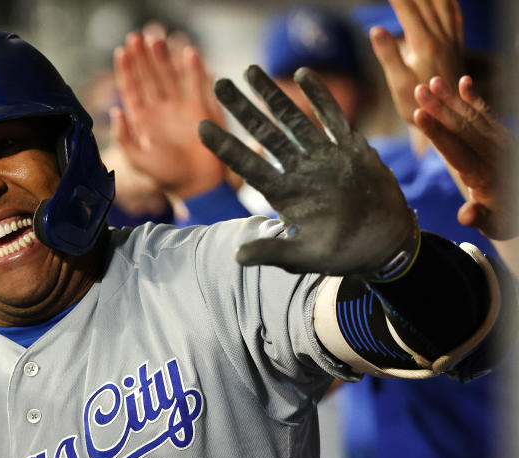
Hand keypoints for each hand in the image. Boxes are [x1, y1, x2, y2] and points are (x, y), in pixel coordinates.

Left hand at [112, 30, 226, 198]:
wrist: (196, 185)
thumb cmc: (166, 176)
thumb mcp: (138, 159)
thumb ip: (124, 137)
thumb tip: (115, 111)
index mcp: (141, 120)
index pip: (130, 89)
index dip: (125, 70)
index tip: (121, 51)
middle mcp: (158, 110)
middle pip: (147, 76)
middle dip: (142, 57)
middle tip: (136, 37)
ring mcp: (178, 107)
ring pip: (168, 76)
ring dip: (162, 57)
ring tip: (156, 38)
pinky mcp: (198, 109)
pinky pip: (195, 83)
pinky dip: (193, 68)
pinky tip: (188, 52)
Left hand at [199, 65, 418, 278]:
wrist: (385, 244)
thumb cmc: (342, 253)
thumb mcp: (303, 256)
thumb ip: (272, 251)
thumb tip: (238, 258)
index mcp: (283, 193)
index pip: (247, 165)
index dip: (225, 146)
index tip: (201, 127)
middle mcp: (299, 170)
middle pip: (265, 133)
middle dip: (242, 109)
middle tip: (219, 83)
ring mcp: (323, 157)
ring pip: (293, 119)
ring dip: (274, 95)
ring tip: (251, 71)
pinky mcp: (351, 149)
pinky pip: (333, 117)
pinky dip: (320, 97)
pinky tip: (303, 74)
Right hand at [369, 0, 463, 125]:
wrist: (447, 119)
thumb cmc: (417, 104)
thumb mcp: (397, 83)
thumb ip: (387, 54)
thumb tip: (375, 30)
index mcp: (424, 44)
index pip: (407, 9)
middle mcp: (441, 37)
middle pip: (426, 2)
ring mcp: (451, 40)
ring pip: (443, 4)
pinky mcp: (456, 45)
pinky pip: (455, 15)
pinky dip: (448, 1)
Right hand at [414, 75, 514, 239]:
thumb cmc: (506, 218)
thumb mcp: (494, 225)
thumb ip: (479, 218)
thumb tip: (467, 215)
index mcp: (484, 176)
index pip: (456, 150)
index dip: (437, 132)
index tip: (420, 115)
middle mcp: (494, 154)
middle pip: (463, 127)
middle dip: (440, 107)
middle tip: (420, 89)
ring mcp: (501, 142)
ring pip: (473, 117)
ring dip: (452, 98)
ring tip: (433, 82)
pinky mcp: (503, 136)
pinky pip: (488, 114)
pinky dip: (475, 98)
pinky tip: (464, 82)